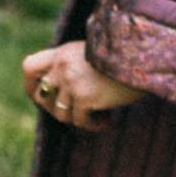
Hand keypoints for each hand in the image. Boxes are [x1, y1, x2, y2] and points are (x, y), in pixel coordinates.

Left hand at [21, 40, 148, 131]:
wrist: (145, 58)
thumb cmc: (125, 59)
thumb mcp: (93, 54)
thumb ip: (73, 65)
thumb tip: (59, 92)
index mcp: (63, 52)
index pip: (30, 67)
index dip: (32, 85)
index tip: (42, 96)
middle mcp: (62, 66)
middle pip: (41, 96)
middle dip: (54, 109)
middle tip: (75, 112)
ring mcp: (72, 82)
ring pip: (60, 113)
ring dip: (78, 118)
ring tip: (98, 115)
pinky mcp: (85, 97)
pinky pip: (80, 121)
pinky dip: (94, 124)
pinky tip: (107, 119)